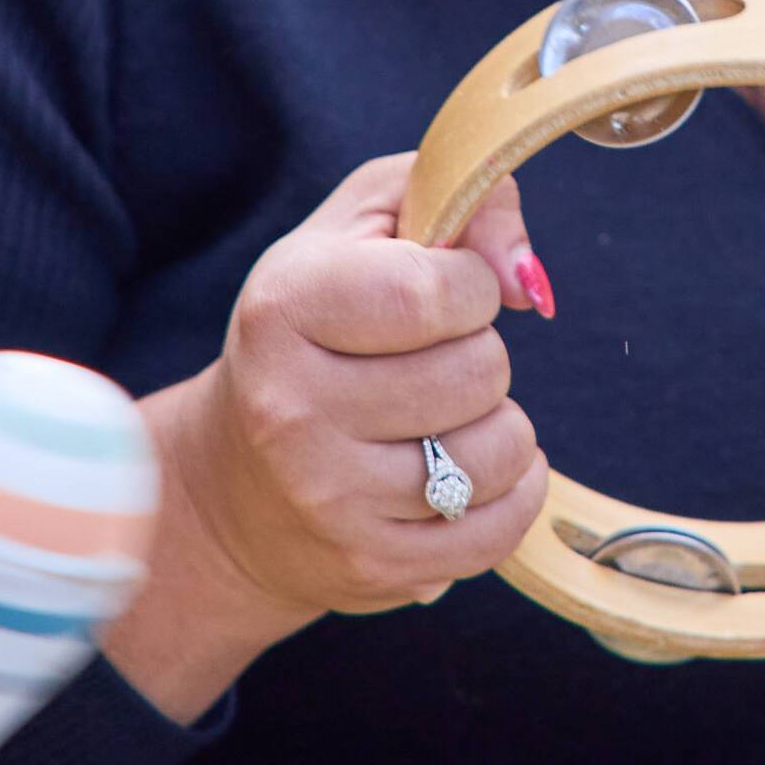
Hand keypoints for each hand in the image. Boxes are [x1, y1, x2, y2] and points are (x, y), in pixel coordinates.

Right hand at [106, 154, 551, 715]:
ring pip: (498, 450)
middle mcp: (292, 408)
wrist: (235, 483)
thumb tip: (530, 278)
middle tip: (428, 364)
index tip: (445, 294)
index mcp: (283, 307)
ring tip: (444, 419)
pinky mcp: (369, 564)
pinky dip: (511, 492)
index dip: (471, 286)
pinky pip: (500, 529)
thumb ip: (461, 199)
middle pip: (479, 372)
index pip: (438, 292)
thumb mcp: (366, 227)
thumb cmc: (318, 329)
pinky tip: (471, 472)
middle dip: (479, 356)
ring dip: (496, 427)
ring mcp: (328, 497)